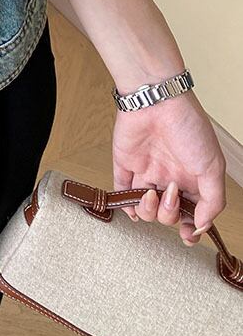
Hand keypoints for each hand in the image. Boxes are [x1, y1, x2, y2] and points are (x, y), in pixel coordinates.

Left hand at [112, 90, 226, 245]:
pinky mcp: (125, 164)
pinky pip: (121, 192)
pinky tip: (131, 204)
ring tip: (151, 192)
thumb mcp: (212, 167)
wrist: (156, 100)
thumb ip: (212, 200)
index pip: (192, 212)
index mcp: (192, 178)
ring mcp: (146, 171)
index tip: (188, 235)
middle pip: (167, 214)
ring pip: (144, 209)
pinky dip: (124, 204)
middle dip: (169, 214)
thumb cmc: (188, 127)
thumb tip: (203, 226)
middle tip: (171, 193)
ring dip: (147, 210)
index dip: (190, 228)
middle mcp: (169, 177)